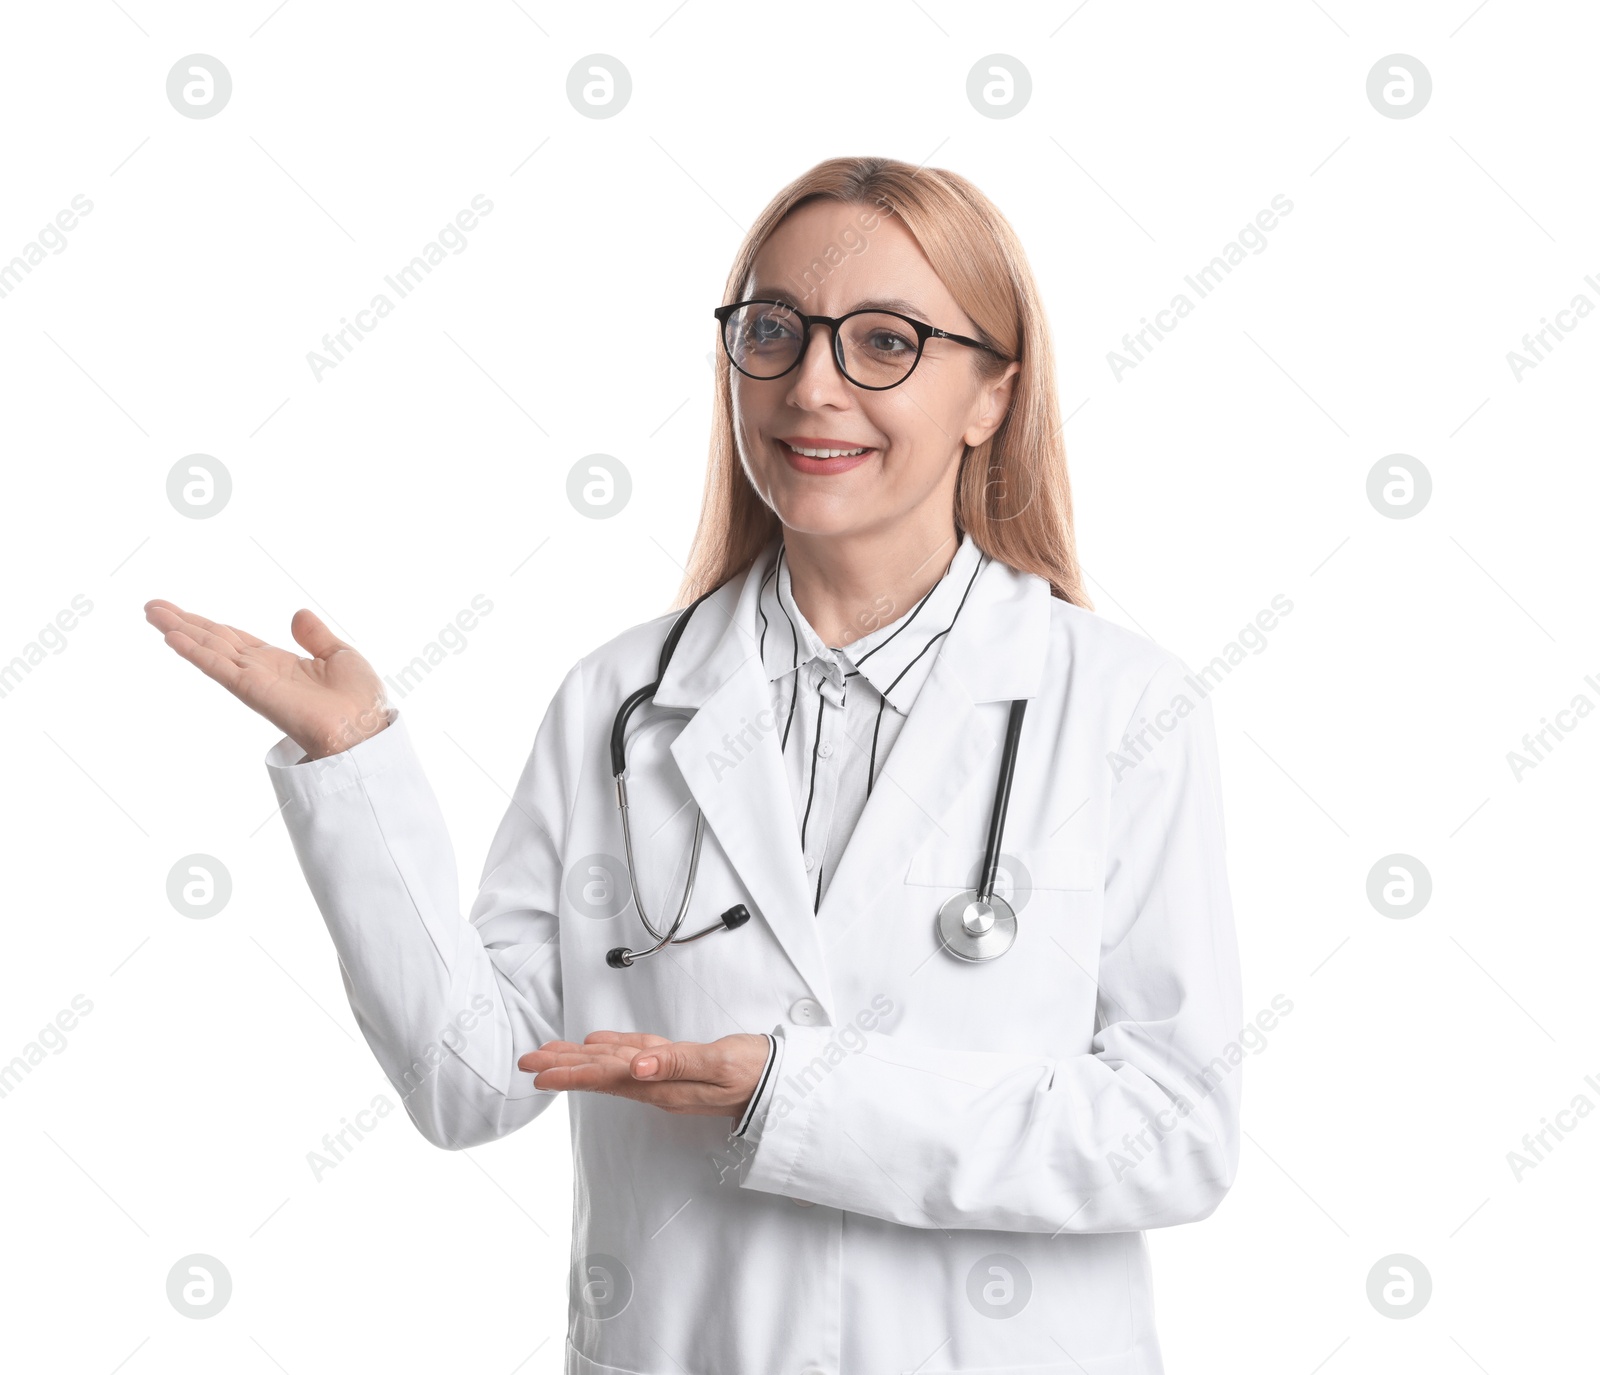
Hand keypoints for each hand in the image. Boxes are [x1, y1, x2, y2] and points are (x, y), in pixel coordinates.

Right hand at [143, 600, 388, 759]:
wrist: (366, 729)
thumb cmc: (361, 701)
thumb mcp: (341, 656)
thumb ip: (315, 636)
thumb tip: (297, 614)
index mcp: (280, 663)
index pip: (235, 639)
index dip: (208, 625)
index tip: (181, 612)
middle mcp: (261, 671)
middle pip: (214, 642)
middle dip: (183, 623)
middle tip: (151, 606)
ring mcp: (254, 681)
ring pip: (209, 651)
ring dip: (180, 632)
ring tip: (151, 613)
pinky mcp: (253, 690)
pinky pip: (219, 668)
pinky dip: (195, 653)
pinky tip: (172, 638)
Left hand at [517, 1031, 770, 1125]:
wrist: (779, 1082)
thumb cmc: (753, 1072)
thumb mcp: (717, 1064)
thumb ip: (676, 1064)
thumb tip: (634, 1068)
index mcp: (661, 1085)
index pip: (605, 1078)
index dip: (570, 1073)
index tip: (539, 1072)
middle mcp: (656, 1083)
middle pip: (600, 1073)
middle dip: (562, 1066)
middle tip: (527, 1062)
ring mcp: (665, 1076)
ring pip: (612, 1065)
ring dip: (578, 1059)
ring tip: (548, 1055)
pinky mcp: (677, 1065)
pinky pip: (635, 1057)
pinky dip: (611, 1048)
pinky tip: (595, 1045)